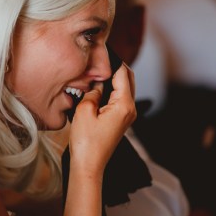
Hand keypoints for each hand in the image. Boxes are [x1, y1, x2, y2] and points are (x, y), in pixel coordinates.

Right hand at [68, 63, 135, 177]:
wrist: (89, 165)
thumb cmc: (86, 142)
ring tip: (96, 72)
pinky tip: (97, 87)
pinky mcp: (121, 120)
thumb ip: (93, 91)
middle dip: (115, 67)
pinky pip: (119, 98)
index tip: (102, 50)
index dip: (113, 60)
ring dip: (112, 78)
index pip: (122, 73)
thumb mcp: (84, 110)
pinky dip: (111, 89)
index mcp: (124, 104)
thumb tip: (97, 81)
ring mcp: (127, 115)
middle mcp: (130, 109)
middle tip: (99, 58)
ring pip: (124, 88)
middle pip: (128, 78)